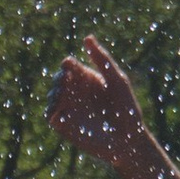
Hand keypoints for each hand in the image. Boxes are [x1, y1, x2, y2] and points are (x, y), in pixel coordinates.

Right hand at [48, 34, 149, 178]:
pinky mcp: (64, 125)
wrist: (128, 140)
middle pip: (58, 79)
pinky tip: (59, 110)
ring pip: (52, 95)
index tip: (70, 66)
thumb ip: (102, 60)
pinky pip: (51, 115)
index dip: (68, 64)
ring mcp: (69, 108)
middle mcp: (75, 91)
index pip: (70, 66)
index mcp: (87, 78)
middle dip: (60, 79)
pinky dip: (52, 110)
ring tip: (64, 96)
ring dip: (55, 94)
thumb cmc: (127, 109)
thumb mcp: (117, 80)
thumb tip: (87, 37)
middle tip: (66, 81)